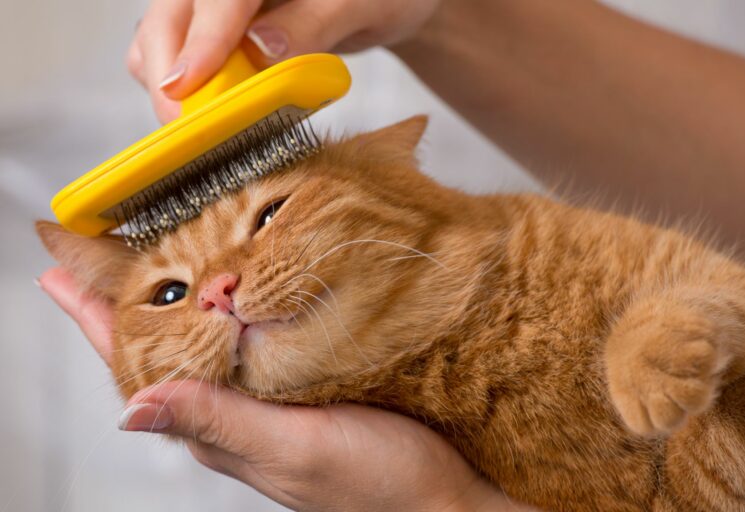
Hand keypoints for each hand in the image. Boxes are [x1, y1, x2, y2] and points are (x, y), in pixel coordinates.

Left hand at [39, 267, 534, 511]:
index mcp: (222, 425)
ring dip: (181, 291)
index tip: (60, 274)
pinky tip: (238, 275)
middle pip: (167, 342)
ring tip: (152, 250)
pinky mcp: (311, 372)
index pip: (140, 366)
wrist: (449, 493)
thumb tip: (132, 408)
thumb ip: (221, 424)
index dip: (96, 319)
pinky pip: (258, 330)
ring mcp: (276, 387)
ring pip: (212, 332)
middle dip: (130, 295)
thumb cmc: (378, 486)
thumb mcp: (296, 452)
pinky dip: (239, 296)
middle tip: (98, 249)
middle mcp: (241, 403)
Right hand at [128, 0, 441, 122]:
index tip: (187, 85)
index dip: (201, 40)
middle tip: (185, 127)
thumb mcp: (362, 5)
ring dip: (170, 80)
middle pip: (173, 15)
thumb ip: (314, 21)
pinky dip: (182, 84)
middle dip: (171, 70)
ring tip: (199, 123)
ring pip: (162, 34)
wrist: (388, 1)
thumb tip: (260, 49)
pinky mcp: (215, 27)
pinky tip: (210, 108)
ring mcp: (216, 4)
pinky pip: (177, 52)